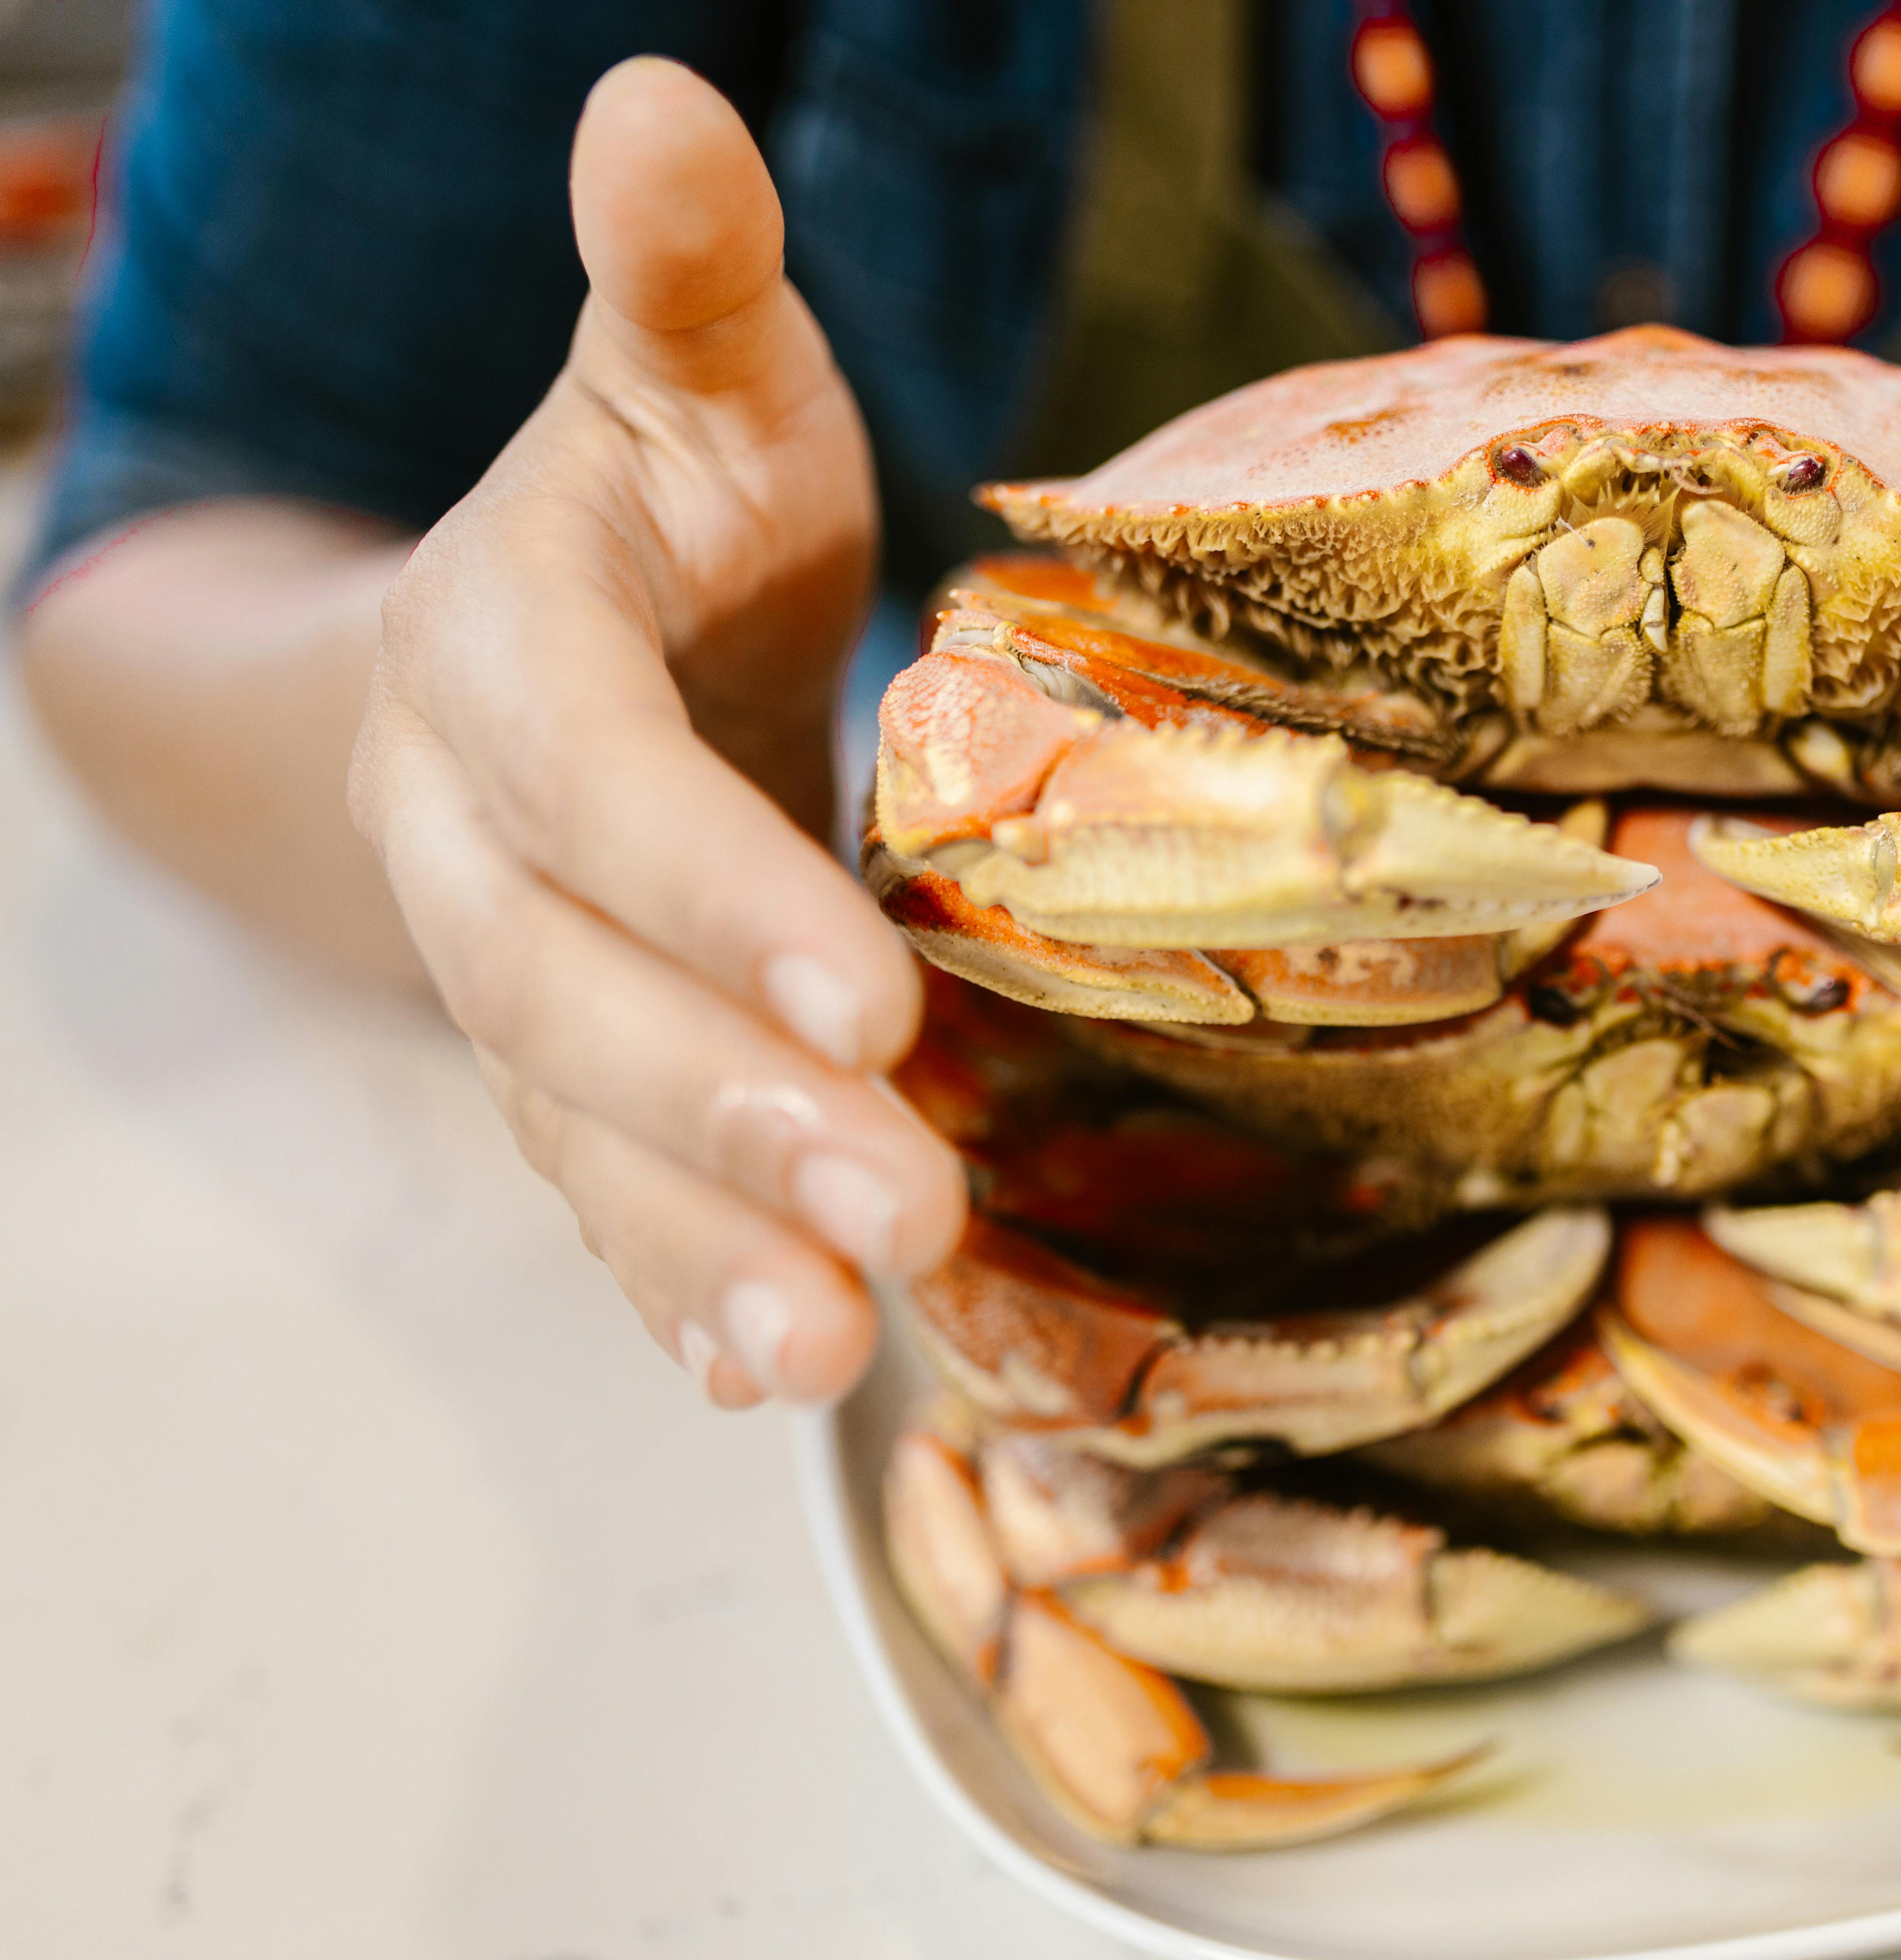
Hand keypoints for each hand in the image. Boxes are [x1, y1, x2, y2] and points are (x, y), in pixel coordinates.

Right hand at [350, 59, 963, 1407]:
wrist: (574, 642)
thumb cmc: (671, 508)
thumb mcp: (691, 383)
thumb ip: (679, 279)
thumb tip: (660, 101)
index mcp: (506, 661)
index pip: (591, 789)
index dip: (706, 892)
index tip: (864, 1002)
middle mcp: (476, 839)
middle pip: (577, 994)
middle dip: (731, 1109)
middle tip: (901, 1204)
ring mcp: (514, 971)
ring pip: (580, 1125)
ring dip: (702, 1243)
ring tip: (832, 1346)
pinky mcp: (576, 1070)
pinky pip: (604, 1190)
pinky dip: (682, 1286)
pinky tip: (785, 1369)